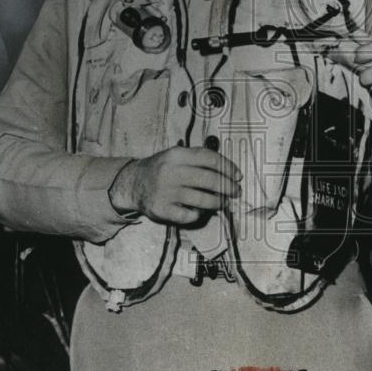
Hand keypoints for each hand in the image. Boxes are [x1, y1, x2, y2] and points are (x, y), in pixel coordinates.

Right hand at [109, 146, 242, 225]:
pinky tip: (199, 211)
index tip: (237, 176)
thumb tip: (228, 173)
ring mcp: (166, 192)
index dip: (228, 167)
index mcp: (177, 155)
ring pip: (203, 200)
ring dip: (218, 202)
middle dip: (228, 187)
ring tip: (223, 202)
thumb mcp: (176, 156)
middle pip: (209, 180)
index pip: (209, 159)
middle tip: (236, 192)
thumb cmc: (161, 169)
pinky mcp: (162, 210)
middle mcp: (171, 172)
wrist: (133, 183)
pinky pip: (189, 216)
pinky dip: (198, 214)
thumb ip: (198, 160)